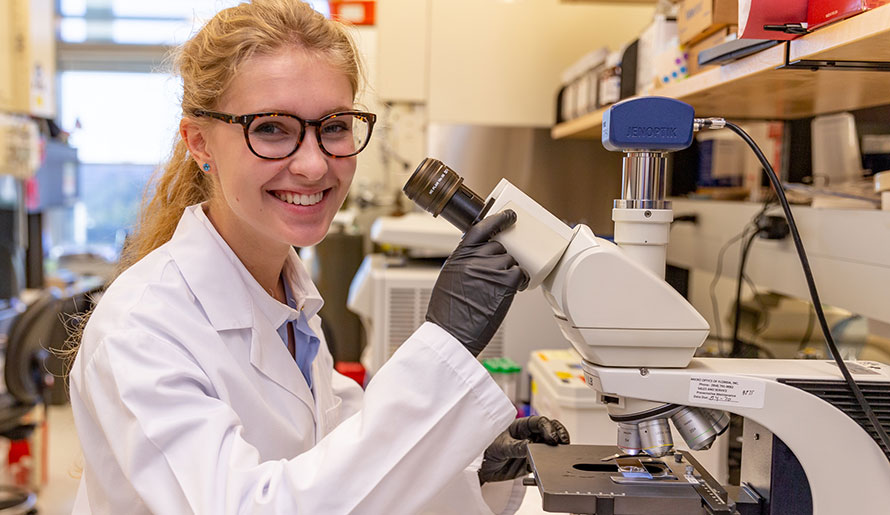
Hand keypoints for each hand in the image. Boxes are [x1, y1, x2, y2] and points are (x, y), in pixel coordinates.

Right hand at [426, 210, 528, 356]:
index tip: (510, 216)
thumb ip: (466, 265)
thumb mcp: (450, 279)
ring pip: (510, 261)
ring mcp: (491, 269)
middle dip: (501, 260)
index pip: (481, 228)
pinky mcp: (505, 283)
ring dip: (510, 273)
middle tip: (498, 276)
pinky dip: (521, 280)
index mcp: (459, 256)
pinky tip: (515, 289)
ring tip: (500, 289)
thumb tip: (482, 260)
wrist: (451, 334)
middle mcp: (475, 259)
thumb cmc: (448, 313)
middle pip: (499, 247)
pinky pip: (520, 273)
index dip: (498, 219)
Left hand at [478, 416, 569, 484]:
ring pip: (550, 446)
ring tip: (561, 455)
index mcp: (520, 426)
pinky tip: (552, 466)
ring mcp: (531, 448)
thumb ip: (515, 447)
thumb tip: (529, 446)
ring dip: (557, 449)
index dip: (549, 428)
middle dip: (559, 435)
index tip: (553, 438)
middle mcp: (528, 436)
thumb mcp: (500, 447)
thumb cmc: (485, 449)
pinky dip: (550, 463)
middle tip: (564, 444)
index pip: (539, 422)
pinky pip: (545, 461)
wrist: (480, 467)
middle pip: (549, 432)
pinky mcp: (531, 462)